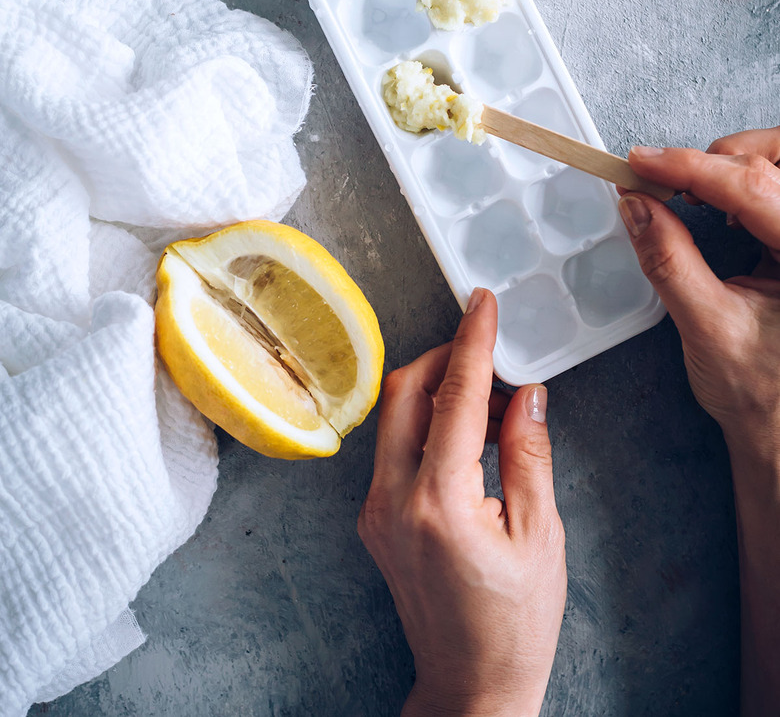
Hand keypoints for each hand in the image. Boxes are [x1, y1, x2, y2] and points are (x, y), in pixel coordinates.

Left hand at [358, 289, 565, 716]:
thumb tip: (528, 394)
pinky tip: (464, 436)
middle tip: (486, 349)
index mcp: (439, 502)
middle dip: (443, 357)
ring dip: (435, 391)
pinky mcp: (374, 521)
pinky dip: (425, 425)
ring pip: (393, 418)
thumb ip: (528, 454)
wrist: (470, 685)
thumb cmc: (514, 623)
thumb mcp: (540, 536)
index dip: (473, 342)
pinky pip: (393, 449)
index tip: (483, 303)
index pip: (455, 398)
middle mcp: (393, 500)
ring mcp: (376, 512)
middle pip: (405, 393)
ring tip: (488, 400)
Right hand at [620, 130, 779, 716]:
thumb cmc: (762, 397)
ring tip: (699, 192)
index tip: (642, 163)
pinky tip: (728, 209)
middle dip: (731, 156)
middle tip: (677, 176)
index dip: (690, 168)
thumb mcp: (707, 326)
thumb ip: (669, 258)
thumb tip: (636, 206)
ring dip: (743, 168)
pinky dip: (754, 186)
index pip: (753, 188)